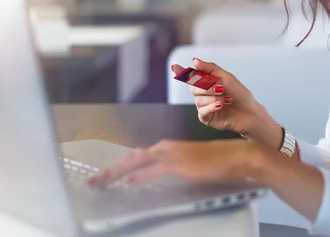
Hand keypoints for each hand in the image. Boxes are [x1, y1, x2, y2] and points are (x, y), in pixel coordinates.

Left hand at [87, 140, 259, 186]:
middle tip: (94, 181)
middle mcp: (166, 148)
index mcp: (166, 148)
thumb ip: (167, 170)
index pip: (135, 157)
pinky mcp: (181, 164)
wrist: (235, 156)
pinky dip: (142, 175)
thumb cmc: (214, 162)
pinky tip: (131, 181)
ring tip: (103, 181)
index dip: (117, 166)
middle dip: (110, 170)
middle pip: (131, 158)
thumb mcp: (186, 166)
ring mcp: (173, 155)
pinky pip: (156, 170)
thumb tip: (147, 179)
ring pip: (138, 162)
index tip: (103, 175)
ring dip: (118, 172)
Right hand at [171, 58, 260, 135]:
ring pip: (198, 100)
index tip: (174, 66)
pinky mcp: (206, 118)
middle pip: (193, 88)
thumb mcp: (226, 77)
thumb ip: (210, 68)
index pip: (191, 76)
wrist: (249, 112)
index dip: (182, 72)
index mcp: (207, 83)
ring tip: (227, 99)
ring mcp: (204, 106)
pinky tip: (220, 105)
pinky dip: (211, 106)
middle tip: (221, 88)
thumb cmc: (240, 94)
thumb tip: (194, 61)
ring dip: (213, 97)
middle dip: (207, 87)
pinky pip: (202, 111)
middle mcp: (203, 94)